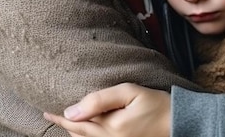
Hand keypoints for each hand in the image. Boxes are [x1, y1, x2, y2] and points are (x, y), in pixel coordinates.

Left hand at [44, 83, 170, 136]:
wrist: (180, 122)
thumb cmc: (157, 103)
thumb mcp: (129, 92)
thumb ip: (99, 99)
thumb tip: (72, 110)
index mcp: (109, 128)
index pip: (76, 123)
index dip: (60, 117)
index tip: (45, 110)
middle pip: (78, 134)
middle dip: (64, 124)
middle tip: (51, 113)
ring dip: (74, 132)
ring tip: (65, 121)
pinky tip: (85, 131)